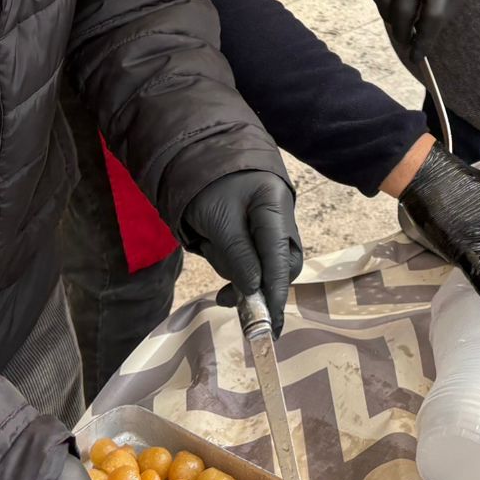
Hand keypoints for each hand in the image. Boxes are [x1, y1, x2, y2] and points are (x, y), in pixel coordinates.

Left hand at [184, 170, 301, 335]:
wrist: (199, 156)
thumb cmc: (210, 184)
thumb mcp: (218, 220)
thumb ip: (238, 255)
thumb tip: (254, 289)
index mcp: (274, 208)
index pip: (280, 258)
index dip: (275, 292)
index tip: (269, 322)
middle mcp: (280, 218)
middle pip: (280, 265)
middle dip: (256, 286)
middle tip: (227, 302)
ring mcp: (271, 224)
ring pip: (264, 264)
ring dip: (238, 271)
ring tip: (212, 257)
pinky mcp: (258, 231)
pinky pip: (252, 257)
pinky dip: (235, 265)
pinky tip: (217, 262)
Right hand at [369, 0, 470, 73]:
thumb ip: (441, 15)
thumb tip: (420, 40)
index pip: (430, 21)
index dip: (422, 44)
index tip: (417, 57)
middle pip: (402, 15)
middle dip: (403, 34)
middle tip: (407, 41)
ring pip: (384, 4)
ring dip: (391, 20)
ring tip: (399, 23)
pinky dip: (382, 3)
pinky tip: (391, 5)